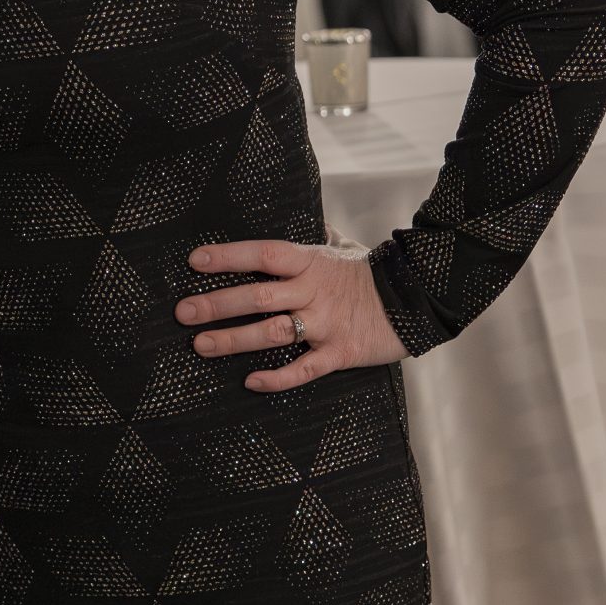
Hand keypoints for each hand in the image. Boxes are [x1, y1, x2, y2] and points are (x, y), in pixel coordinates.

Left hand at [177, 238, 405, 391]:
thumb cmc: (375, 273)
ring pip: (272, 332)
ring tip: (201, 345)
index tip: (195, 261)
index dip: (228, 256)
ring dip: (234, 339)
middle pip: (257, 295)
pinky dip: (278, 377)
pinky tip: (252, 382)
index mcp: (311, 263)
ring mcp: (326, 323)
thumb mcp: (348, 249)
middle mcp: (313, 291)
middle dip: (217, 303)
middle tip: (183, 312)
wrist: (421, 299)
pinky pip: (305, 368)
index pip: (262, 254)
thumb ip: (325, 238)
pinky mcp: (341, 352)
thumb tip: (317, 222)